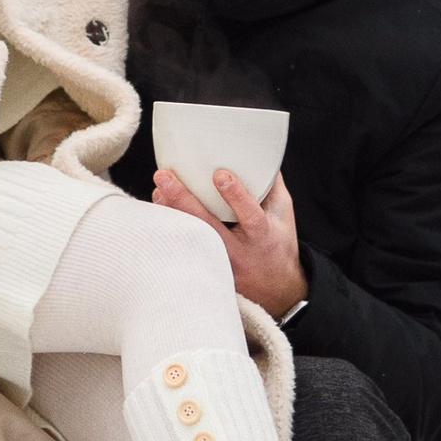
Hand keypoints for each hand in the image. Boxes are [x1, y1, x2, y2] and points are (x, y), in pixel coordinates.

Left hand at [150, 166, 307, 320]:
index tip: (220, 174)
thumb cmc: (277, 242)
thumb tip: (258, 151)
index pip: (251, 216)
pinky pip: (184, 249)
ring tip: (157, 190)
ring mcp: (220, 264)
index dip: (236, 196)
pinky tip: (159, 209)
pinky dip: (171, 230)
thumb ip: (271, 184)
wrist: (275, 289)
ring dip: (171, 214)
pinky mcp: (206, 271)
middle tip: (164, 176)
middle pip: (208, 227)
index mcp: (263, 236)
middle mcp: (239, 252)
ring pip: (191, 239)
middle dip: (184, 200)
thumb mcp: (282, 213)